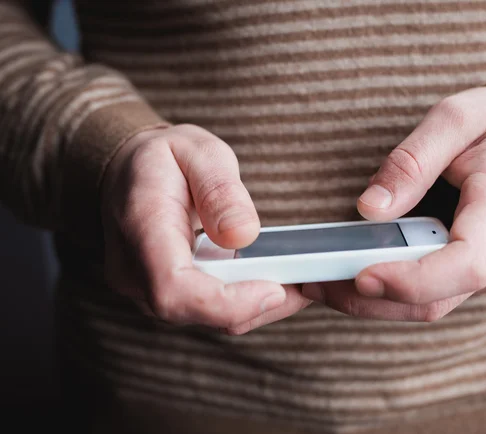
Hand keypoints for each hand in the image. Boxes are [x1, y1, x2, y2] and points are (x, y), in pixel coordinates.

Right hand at [101, 124, 309, 333]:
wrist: (126, 172)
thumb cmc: (161, 159)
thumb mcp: (197, 151)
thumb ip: (219, 189)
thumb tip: (243, 235)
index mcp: (141, 227)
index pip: (174, 288)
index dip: (226, 302)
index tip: (274, 289)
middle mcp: (133, 270)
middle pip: (194, 310)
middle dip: (253, 304)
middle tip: (302, 282)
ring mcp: (143, 287)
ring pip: (202, 316)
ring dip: (252, 305)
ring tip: (293, 279)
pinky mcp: (160, 293)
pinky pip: (203, 309)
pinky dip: (240, 300)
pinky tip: (269, 279)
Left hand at [302, 87, 485, 320]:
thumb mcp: (457, 118)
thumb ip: (413, 161)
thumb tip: (371, 208)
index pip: (467, 263)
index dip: (413, 278)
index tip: (362, 275)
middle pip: (436, 297)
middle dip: (370, 297)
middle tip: (313, 280)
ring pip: (428, 305)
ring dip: (371, 301)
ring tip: (319, 281)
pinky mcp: (471, 273)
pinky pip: (430, 295)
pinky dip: (387, 292)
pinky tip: (351, 274)